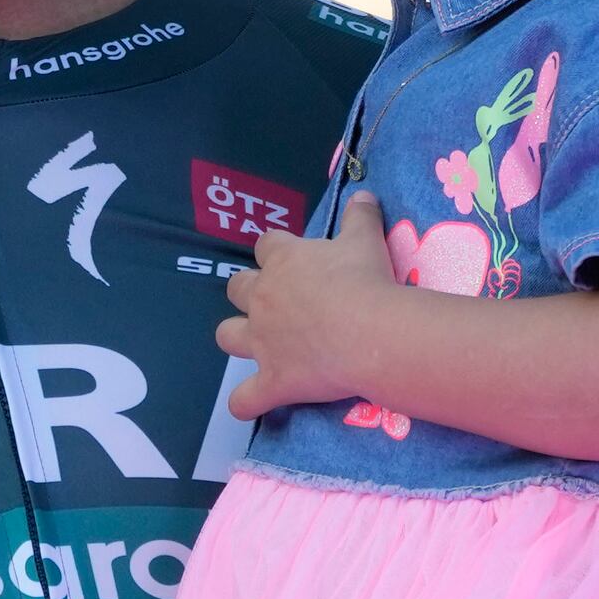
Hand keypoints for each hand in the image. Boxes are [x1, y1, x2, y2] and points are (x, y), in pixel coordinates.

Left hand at [216, 206, 406, 419]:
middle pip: (237, 288)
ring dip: (237, 337)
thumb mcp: (366, 239)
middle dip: (249, 292)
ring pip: (227, 336)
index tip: (293, 259)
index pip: (266, 244)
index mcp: (283, 260)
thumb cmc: (367, 281)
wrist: (370, 331)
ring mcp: (262, 341)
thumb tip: (363, 194)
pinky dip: (245, 402)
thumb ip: (361, 216)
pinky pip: (243, 399)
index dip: (277, 251)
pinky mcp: (271, 380)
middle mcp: (263, 297)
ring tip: (257, 344)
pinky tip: (252, 403)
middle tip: (278, 301)